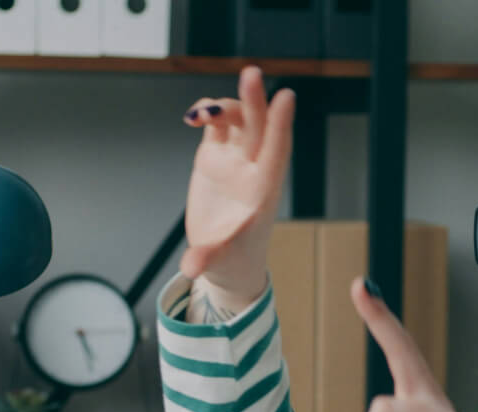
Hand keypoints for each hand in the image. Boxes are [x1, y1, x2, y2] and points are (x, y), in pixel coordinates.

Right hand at [180, 66, 294, 309]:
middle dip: (254, 101)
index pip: (275, 153)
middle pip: (257, 128)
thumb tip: (190, 269)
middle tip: (252, 75)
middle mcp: (250, 170)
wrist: (226, 260)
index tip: (286, 98)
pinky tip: (195, 114)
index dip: (280, 125)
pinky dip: (207, 113)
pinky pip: (216, 126)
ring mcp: (234, 161)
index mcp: (261, 192)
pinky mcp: (215, 158)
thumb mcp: (220, 261)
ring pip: (236, 121)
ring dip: (224, 106)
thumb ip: (204, 260)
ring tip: (200, 114)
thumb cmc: (233, 258)